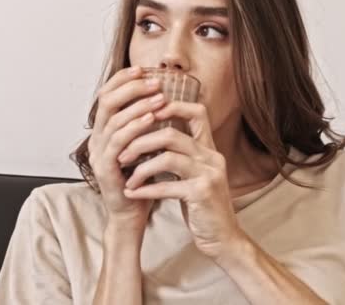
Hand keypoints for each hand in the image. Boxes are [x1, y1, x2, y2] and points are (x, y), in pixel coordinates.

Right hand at [88, 66, 167, 229]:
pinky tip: (153, 120)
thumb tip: (162, 95)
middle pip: (106, 101)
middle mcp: (97, 138)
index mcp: (104, 130)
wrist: (131, 213)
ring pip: (113, 120)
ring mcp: (99, 153)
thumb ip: (145, 123)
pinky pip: (118, 142)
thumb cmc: (140, 179)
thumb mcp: (143, 145)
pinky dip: (135, 127)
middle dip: (131, 88)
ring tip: (160, 97)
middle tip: (155, 81)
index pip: (107, 95)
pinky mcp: (105, 168)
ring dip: (138, 105)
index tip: (144, 69)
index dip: (123, 79)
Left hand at [118, 99, 244, 257]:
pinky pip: (166, 186)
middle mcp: (211, 157)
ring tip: (127, 177)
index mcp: (209, 148)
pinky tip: (132, 193)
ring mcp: (209, 175)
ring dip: (141, 167)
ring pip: (167, 158)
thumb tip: (148, 136)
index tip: (145, 116)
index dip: (171, 107)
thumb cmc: (201, 204)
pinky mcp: (202, 194)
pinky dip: (145, 189)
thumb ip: (179, 154)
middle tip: (122, 154)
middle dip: (141, 142)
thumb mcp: (193, 174)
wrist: (222, 237)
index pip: (197, 112)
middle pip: (171, 134)